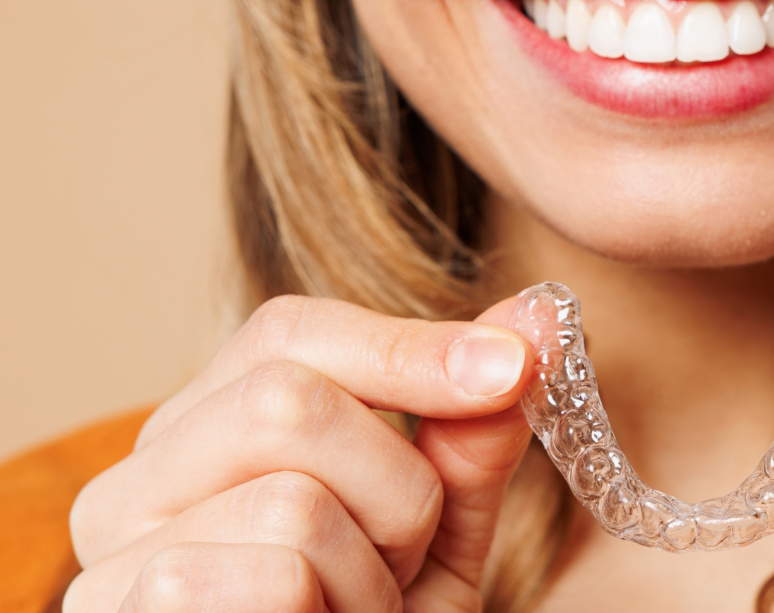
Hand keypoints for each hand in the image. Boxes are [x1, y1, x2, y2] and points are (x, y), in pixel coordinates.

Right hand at [65, 294, 534, 611]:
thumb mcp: (436, 533)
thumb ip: (468, 436)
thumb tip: (534, 322)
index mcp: (202, 435)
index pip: (290, 334)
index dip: (410, 347)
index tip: (515, 367)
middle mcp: (134, 485)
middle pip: (285, 398)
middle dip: (395, 485)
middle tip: (402, 559)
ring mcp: (112, 562)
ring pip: (292, 502)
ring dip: (370, 574)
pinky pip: (277, 579)